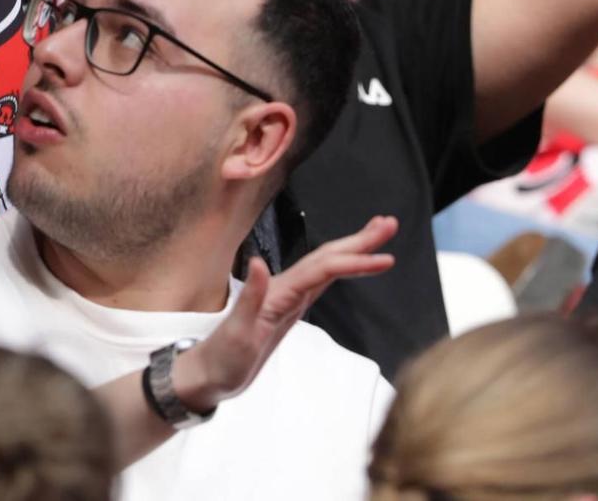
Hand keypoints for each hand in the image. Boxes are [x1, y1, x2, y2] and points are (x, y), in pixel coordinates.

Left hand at [174, 215, 396, 413]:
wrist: (208, 375)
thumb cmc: (221, 358)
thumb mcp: (236, 332)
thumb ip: (250, 297)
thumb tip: (258, 262)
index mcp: (277, 293)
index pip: (322, 270)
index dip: (354, 261)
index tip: (385, 257)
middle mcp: (284, 290)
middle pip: (327, 258)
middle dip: (359, 241)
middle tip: (390, 224)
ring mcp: (287, 299)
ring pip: (325, 267)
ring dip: (352, 249)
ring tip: (378, 234)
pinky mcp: (288, 310)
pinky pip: (320, 283)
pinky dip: (339, 270)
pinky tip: (348, 264)